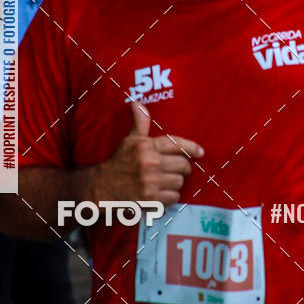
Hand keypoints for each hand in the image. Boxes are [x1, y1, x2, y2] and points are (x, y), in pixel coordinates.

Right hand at [84, 102, 203, 207]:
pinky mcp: (151, 199)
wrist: (103, 186)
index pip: (176, 144)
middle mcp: (150, 163)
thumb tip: (137, 103)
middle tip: (176, 169)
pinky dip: (170, 197)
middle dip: (183, 167)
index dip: (192, 148)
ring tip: (166, 181)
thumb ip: (140, 122)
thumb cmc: (120, 161)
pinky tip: (162, 193)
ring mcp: (151, 182)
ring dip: (175, 182)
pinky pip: (174, 197)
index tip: (200, 152)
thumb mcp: (130, 140)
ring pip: (179, 182)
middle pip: (183, 165)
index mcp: (146, 146)